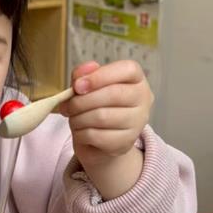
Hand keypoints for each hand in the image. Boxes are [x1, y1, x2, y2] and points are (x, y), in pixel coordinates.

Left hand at [58, 60, 151, 198]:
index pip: (127, 70)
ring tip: (73, 118)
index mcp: (136, 79)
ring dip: (79, 118)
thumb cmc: (96, 106)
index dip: (99, 76)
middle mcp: (143, 99)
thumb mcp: (89, 86)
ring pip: (102, 116)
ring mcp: (137, 122)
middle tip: (69, 105)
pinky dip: (81, 133)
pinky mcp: (126, 142)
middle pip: (114, 94)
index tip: (78, 85)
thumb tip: (81, 74)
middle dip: (83, 100)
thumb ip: (84, 75)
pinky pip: (97, 136)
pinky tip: (80, 131)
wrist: (102, 142)